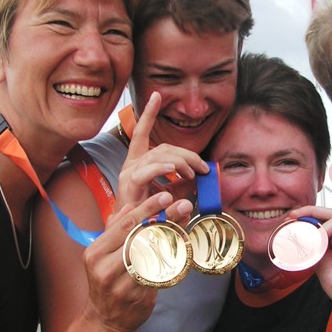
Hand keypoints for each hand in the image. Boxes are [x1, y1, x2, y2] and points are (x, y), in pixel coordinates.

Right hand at [82, 191, 193, 331]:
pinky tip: (184, 249)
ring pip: (153, 255)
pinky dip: (173, 260)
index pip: (124, 225)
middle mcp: (104, 268)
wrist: (105, 320)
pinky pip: (160, 274)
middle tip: (184, 204)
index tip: (166, 195)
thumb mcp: (103, 254)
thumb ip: (116, 230)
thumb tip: (130, 205)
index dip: (147, 208)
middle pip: (141, 236)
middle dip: (165, 218)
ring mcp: (121, 285)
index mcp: (95, 252)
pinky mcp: (137, 297)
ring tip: (187, 224)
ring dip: (173, 237)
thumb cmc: (107, 281)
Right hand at [116, 92, 208, 206]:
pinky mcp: (129, 186)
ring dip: (181, 163)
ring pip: (158, 156)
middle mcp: (131, 165)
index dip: (148, 113)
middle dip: (187, 154)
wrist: (131, 236)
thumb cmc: (150, 215)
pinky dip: (161, 168)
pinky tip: (174, 169)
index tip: (156, 95)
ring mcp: (128, 174)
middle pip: (162, 147)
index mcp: (138, 163)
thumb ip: (184, 184)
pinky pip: (145, 172)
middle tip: (203, 168)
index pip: (143, 133)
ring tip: (194, 174)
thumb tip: (201, 176)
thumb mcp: (171, 195)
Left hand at [289, 205, 331, 307]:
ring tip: (319, 245)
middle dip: (311, 212)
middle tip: (296, 216)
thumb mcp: (317, 256)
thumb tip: (297, 225)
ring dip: (324, 230)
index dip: (308, 215)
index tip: (292, 217)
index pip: (324, 219)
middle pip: (331, 213)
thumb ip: (312, 240)